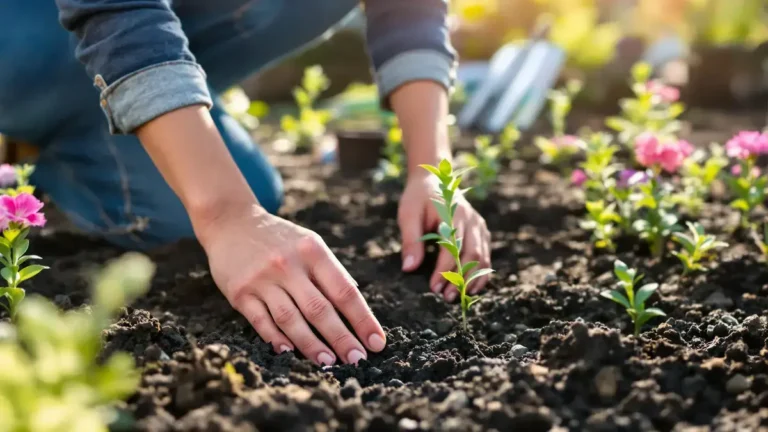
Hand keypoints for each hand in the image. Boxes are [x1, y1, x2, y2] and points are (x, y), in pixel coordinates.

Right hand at [197, 206, 385, 365]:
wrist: (231, 222)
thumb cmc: (279, 239)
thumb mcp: (309, 243)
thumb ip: (331, 271)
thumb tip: (357, 303)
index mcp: (313, 251)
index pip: (344, 290)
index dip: (363, 319)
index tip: (376, 342)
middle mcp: (288, 265)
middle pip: (319, 309)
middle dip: (341, 338)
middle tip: (357, 360)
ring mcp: (263, 279)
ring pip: (291, 319)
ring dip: (311, 344)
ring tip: (328, 362)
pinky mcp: (240, 292)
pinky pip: (262, 321)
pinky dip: (276, 339)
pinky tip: (290, 353)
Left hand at [398, 170, 491, 300]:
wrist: (433, 179)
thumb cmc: (417, 198)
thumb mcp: (408, 215)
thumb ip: (410, 241)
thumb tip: (409, 268)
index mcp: (452, 214)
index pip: (451, 248)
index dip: (444, 270)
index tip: (434, 288)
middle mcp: (470, 220)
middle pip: (471, 255)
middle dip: (460, 279)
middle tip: (447, 297)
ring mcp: (478, 225)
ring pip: (482, 257)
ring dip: (473, 279)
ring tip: (461, 296)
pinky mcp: (481, 231)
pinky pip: (486, 255)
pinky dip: (481, 273)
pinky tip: (472, 286)